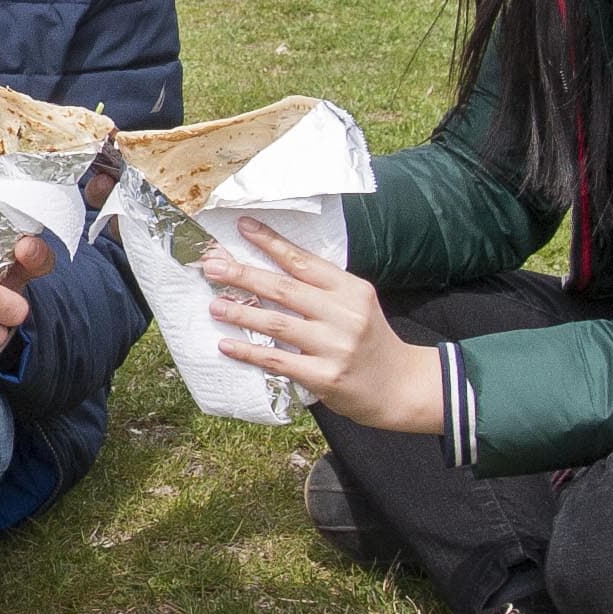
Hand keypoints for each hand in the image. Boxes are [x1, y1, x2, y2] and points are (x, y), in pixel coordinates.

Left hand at [203, 219, 443, 432]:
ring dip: (241, 312)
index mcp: (351, 289)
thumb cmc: (369, 341)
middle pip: (285, 288)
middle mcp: (344, 314)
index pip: (303, 261)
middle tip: (213, 266)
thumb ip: (322, 289)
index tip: (242, 227)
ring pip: (278, 323)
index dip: (271, 242)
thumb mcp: (356, 305)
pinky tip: (227, 344)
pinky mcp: (326, 376)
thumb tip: (269, 273)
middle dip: (244, 275)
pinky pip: (278, 360)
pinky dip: (249, 351)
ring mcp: (335, 346)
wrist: (399, 387)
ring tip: (214, 305)